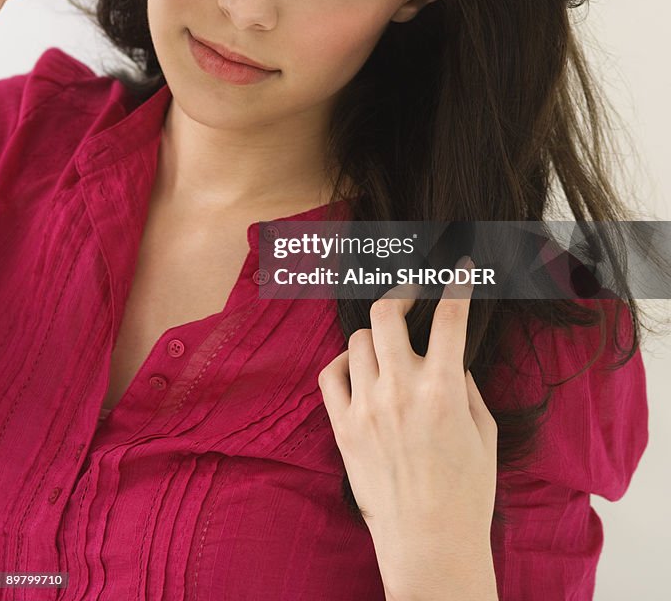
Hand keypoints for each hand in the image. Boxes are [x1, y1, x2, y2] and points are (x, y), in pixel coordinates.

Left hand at [318, 257, 498, 600]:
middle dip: (402, 293)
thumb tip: (450, 356)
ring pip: (358, 340)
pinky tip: (360, 369)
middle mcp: (400, 391)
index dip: (456, 284)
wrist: (430, 546)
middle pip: (386, 313)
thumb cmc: (466, 494)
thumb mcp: (484, 433)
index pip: (448, 317)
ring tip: (390, 347)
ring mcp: (366, 408)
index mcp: (442, 390)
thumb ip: (465, 385)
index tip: (459, 269)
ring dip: (377, 336)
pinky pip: (330, 375)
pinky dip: (344, 363)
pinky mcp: (342, 429)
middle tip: (412, 294)